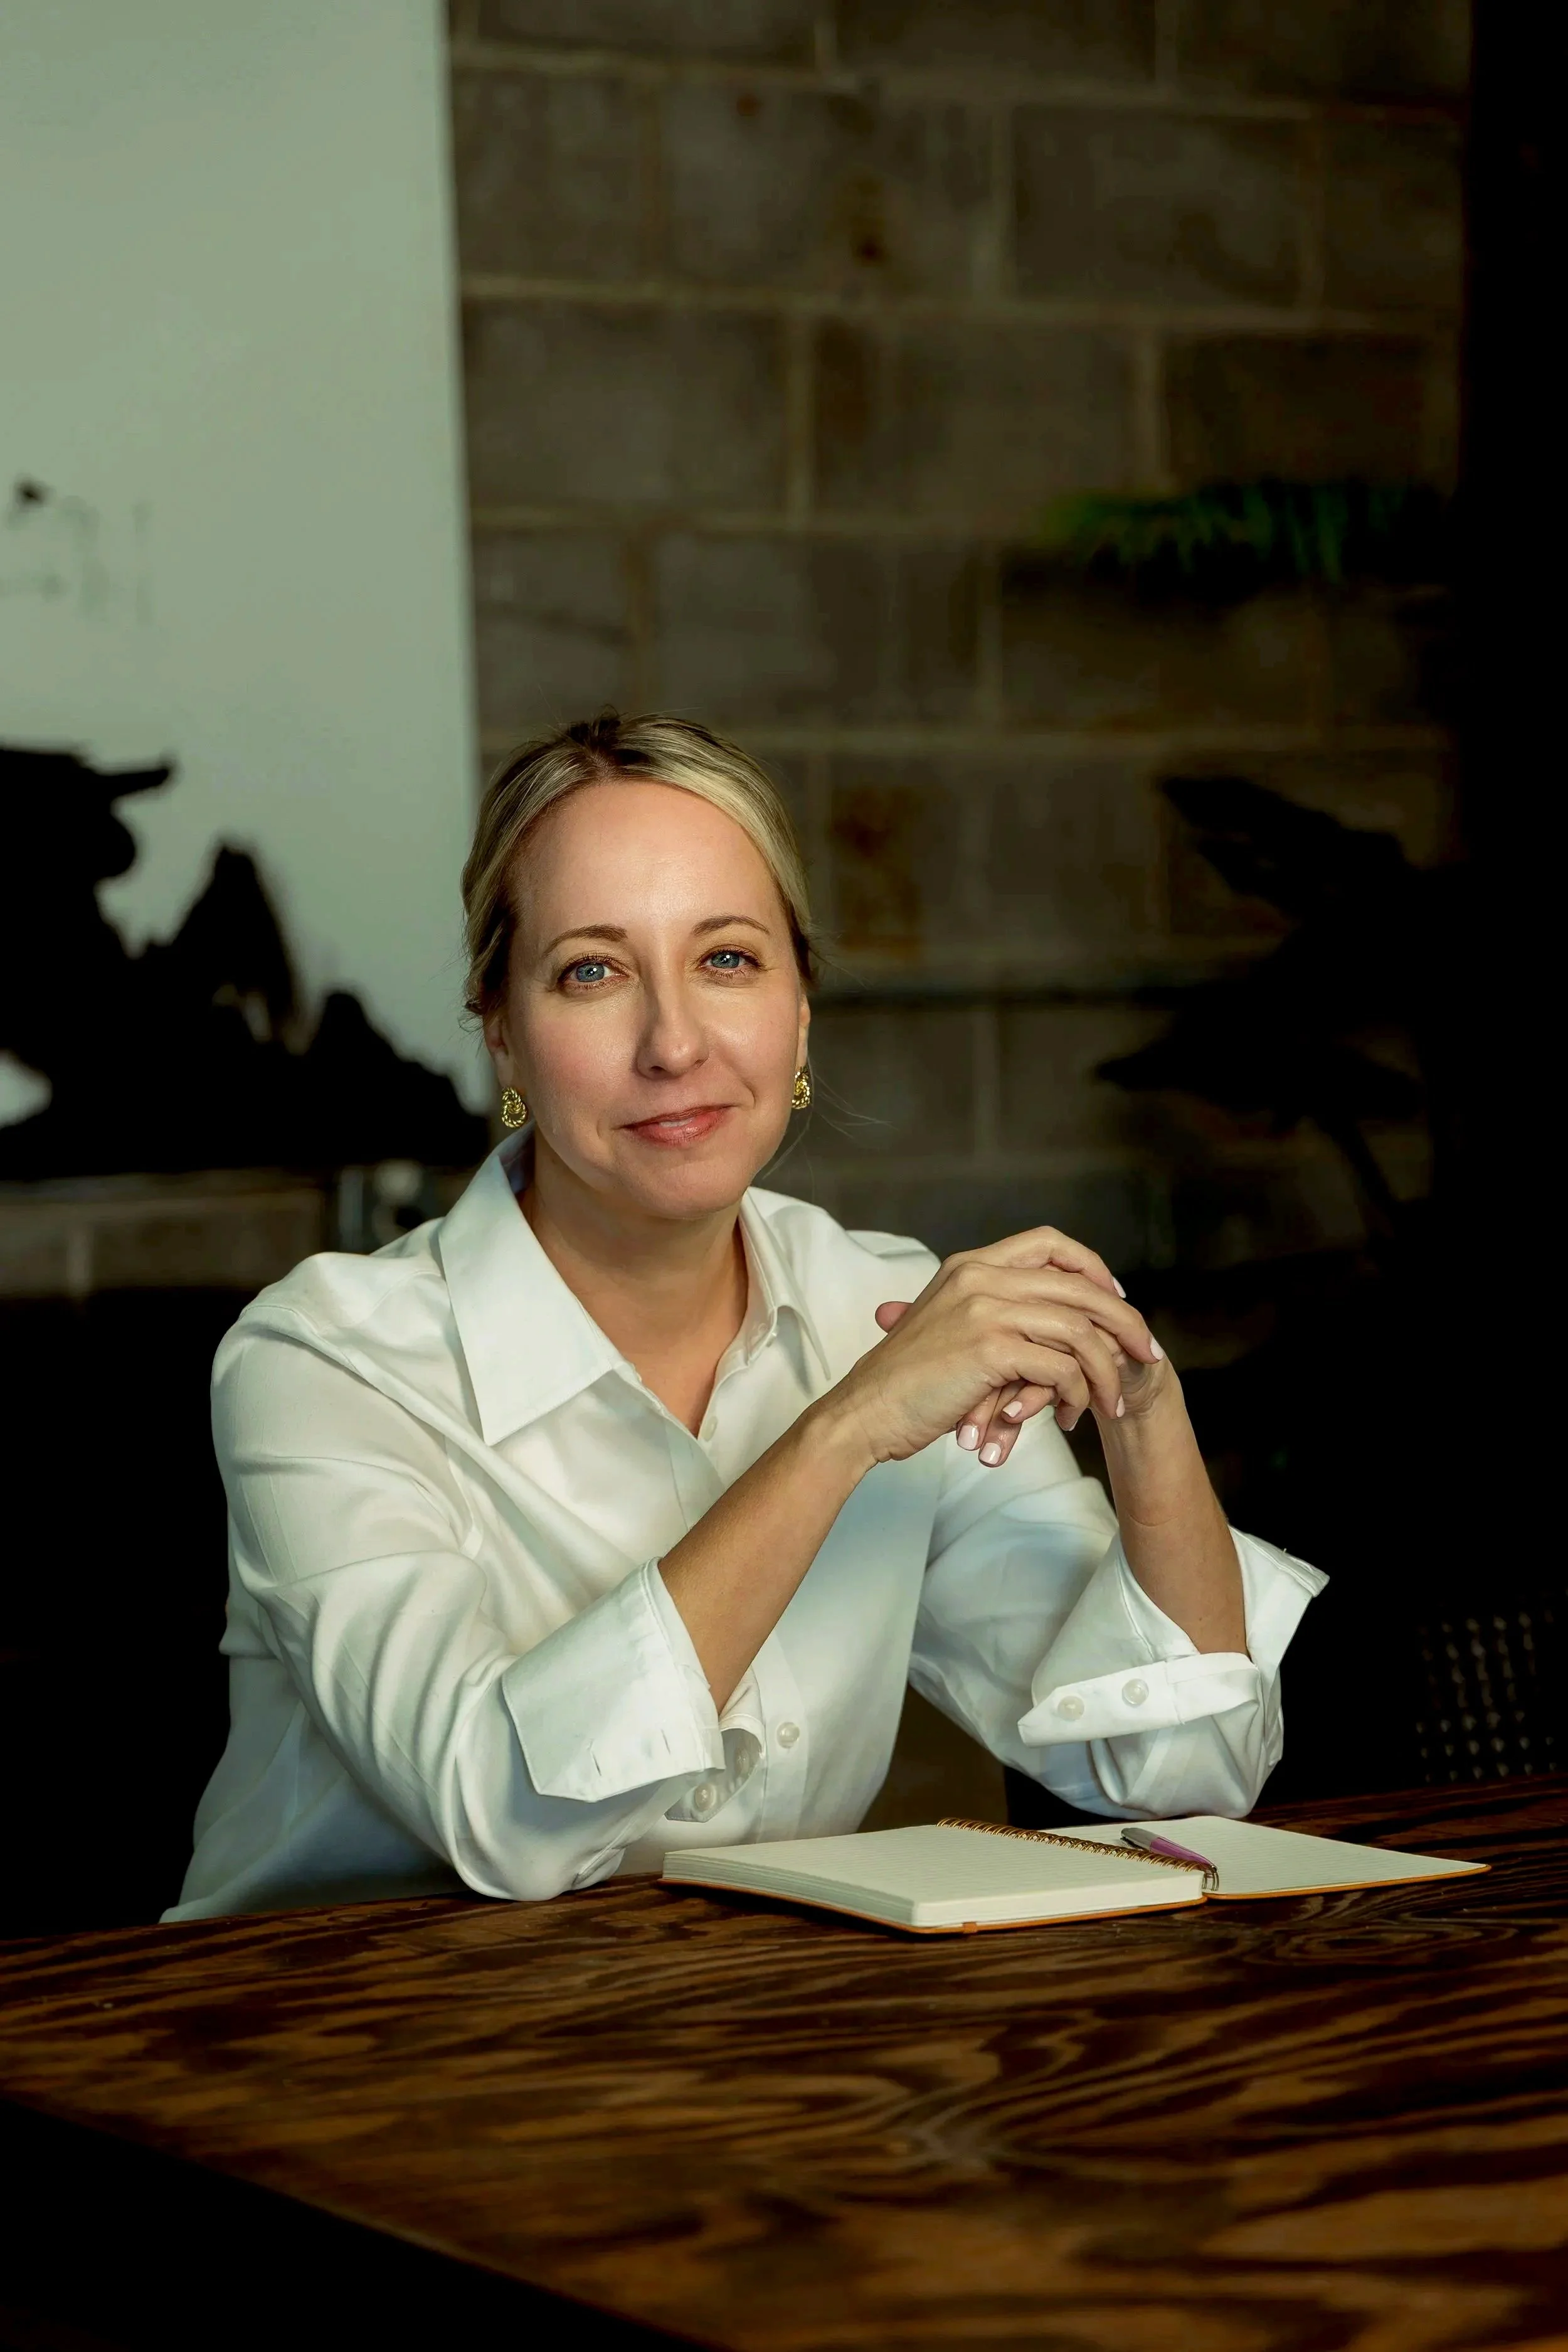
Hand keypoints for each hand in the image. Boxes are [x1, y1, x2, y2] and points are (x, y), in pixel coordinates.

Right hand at [821, 1227, 1165, 1471]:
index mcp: (970, 1265)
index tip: (1115, 1302)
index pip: (1050, 1242)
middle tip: (1146, 1354)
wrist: (864, 1412)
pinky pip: (1061, 1367)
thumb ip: (989, 1313)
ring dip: (1105, 1369)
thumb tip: (1047, 1324)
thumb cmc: (906, 1383)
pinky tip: (1073, 1416)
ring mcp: (985, 1309)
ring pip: (1078, 1328)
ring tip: (1113, 1402)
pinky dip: (1077, 1394)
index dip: (1092, 1269)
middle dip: (1123, 1321)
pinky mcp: (989, 1348)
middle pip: (1078, 1285)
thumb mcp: (946, 1328)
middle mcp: (980, 1276)